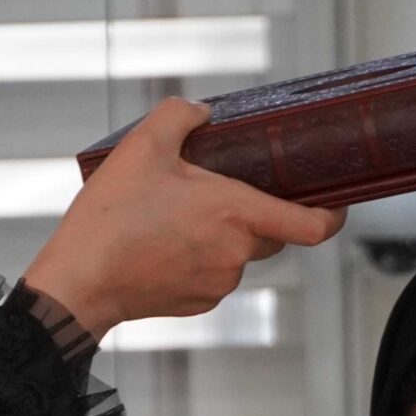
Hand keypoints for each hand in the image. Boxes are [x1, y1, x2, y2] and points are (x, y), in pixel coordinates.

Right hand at [22, 98, 346, 340]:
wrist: (78, 284)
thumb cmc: (109, 218)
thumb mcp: (142, 145)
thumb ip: (181, 116)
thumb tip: (204, 113)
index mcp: (236, 213)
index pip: (314, 225)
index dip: (334, 213)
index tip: (337, 201)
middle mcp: (237, 253)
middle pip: (271, 230)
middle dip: (255, 207)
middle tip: (218, 186)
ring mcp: (219, 283)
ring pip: (238, 250)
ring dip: (221, 232)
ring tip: (174, 214)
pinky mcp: (198, 303)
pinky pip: (213, 272)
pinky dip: (198, 255)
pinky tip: (163, 242)